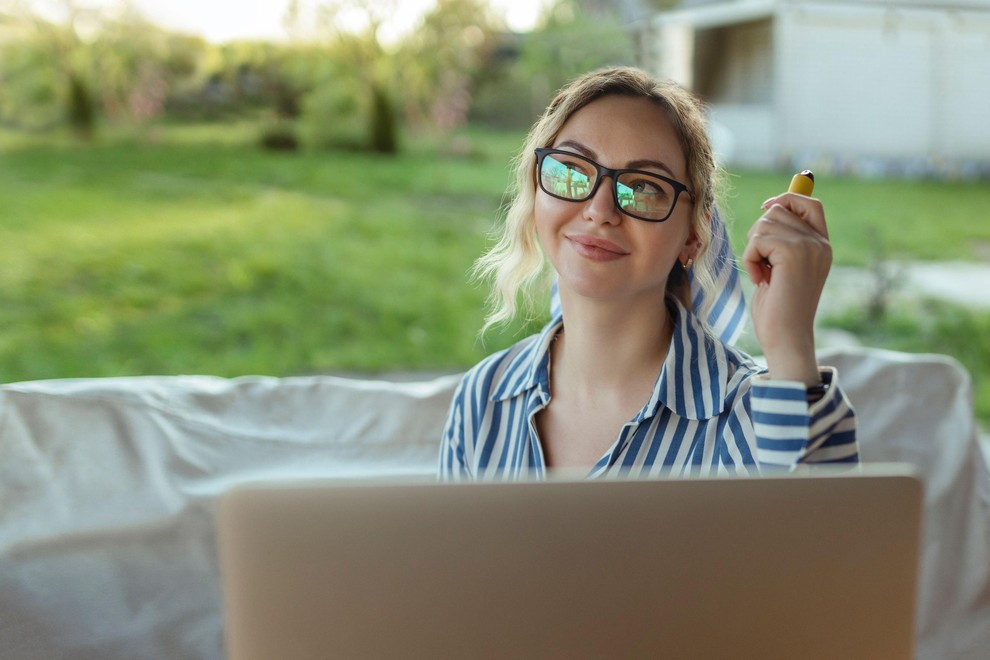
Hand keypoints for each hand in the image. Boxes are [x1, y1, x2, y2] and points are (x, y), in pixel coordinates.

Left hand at [741, 192, 831, 385]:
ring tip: (763, 275)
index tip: (765, 209)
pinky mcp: (794, 253)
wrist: (787, 337)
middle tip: (762, 265)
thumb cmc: (778, 308)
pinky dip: (750, 258)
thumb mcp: (782, 267)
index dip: (786, 199)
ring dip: (753, 249)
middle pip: (778, 211)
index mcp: (822, 245)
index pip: (809, 203)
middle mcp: (820, 243)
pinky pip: (758, 239)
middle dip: (758, 236)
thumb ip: (781, 240)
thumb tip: (770, 207)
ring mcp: (810, 246)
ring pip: (765, 222)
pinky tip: (760, 280)